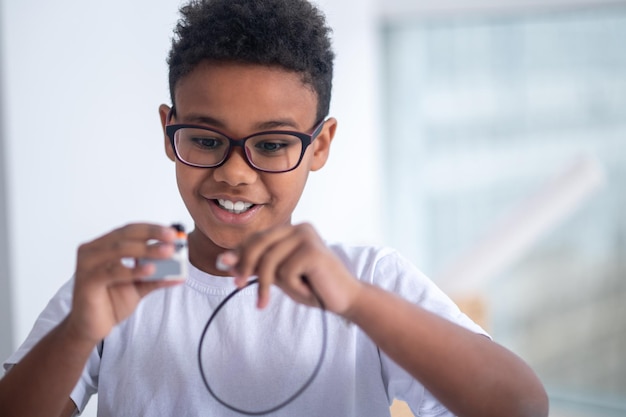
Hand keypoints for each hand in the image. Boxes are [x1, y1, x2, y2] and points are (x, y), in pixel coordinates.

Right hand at [66, 223, 182, 343]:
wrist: (91, 328)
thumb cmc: (111, 303)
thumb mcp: (139, 287)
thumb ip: (156, 277)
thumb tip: (180, 273)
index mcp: (104, 246)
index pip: (130, 230)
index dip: (152, 229)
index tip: (173, 233)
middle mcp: (93, 250)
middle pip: (125, 235)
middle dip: (152, 234)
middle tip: (173, 237)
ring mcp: (87, 264)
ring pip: (120, 249)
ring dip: (147, 250)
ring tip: (168, 252)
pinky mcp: (86, 281)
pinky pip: (113, 271)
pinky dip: (133, 270)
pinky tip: (151, 269)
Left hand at [216, 223, 361, 314]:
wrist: (345, 299)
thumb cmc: (312, 287)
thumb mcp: (280, 276)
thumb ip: (256, 266)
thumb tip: (224, 259)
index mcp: (290, 231)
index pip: (256, 238)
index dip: (240, 255)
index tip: (230, 273)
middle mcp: (299, 228)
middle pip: (258, 244)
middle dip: (246, 267)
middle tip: (238, 286)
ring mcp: (307, 237)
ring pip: (269, 260)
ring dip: (269, 285)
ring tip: (272, 299)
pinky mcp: (313, 250)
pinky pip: (286, 272)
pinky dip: (293, 288)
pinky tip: (307, 290)